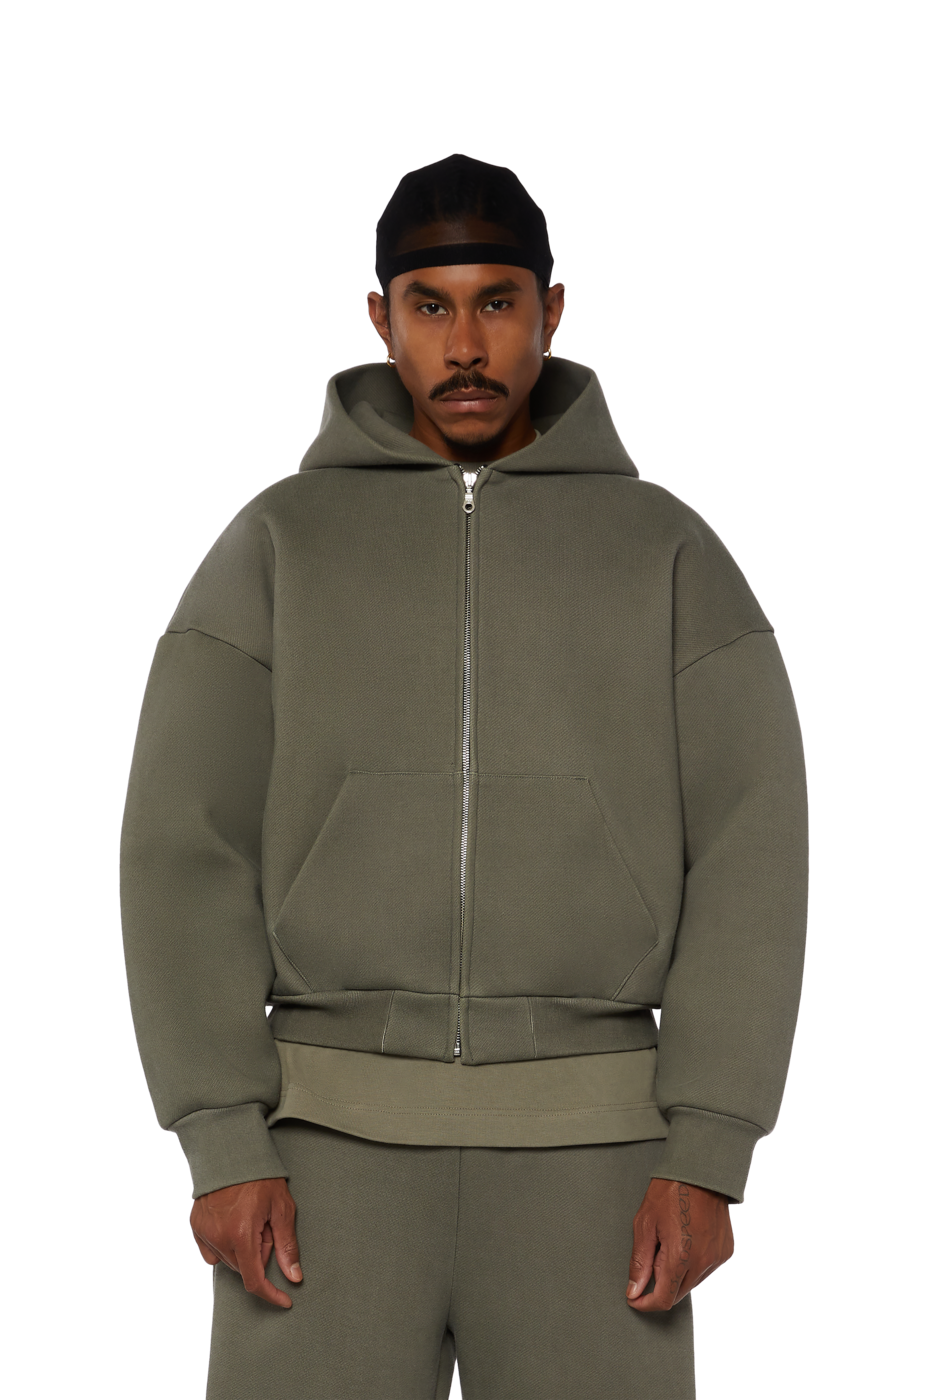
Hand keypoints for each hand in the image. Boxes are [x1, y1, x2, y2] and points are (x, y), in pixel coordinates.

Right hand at [190, 1177, 301, 1308]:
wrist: (232, 1152)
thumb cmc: (260, 1177)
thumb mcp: (282, 1208)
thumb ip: (287, 1246)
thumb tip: (294, 1277)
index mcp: (242, 1235)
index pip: (254, 1280)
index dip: (271, 1294)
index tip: (284, 1300)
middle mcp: (219, 1238)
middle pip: (243, 1268)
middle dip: (259, 1255)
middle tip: (266, 1227)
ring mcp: (204, 1233)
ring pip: (228, 1261)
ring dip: (243, 1250)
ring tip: (250, 1220)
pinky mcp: (196, 1226)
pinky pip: (212, 1252)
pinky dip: (225, 1246)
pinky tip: (233, 1225)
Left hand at [627, 1177, 733, 1310]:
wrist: (699, 1172)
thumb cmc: (669, 1193)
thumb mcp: (644, 1224)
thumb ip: (640, 1262)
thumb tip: (634, 1291)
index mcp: (681, 1256)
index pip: (664, 1299)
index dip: (646, 1303)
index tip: (634, 1298)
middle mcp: (703, 1262)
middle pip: (678, 1294)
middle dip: (661, 1285)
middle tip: (653, 1254)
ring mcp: (717, 1258)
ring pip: (692, 1283)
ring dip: (677, 1274)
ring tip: (670, 1241)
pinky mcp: (725, 1252)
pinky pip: (705, 1270)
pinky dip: (693, 1264)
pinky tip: (686, 1241)